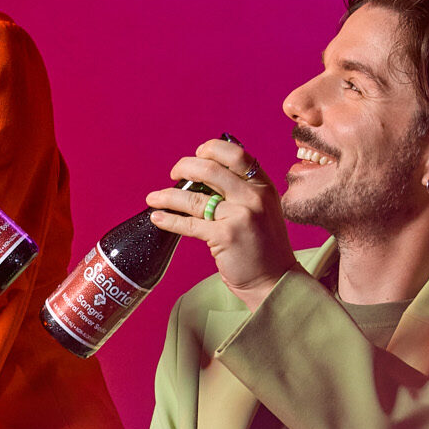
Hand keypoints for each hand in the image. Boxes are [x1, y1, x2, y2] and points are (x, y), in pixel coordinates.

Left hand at [145, 137, 296, 308]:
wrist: (275, 279)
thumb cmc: (263, 245)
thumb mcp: (263, 208)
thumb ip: (242, 189)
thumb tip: (205, 169)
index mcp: (263, 186)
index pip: (236, 154)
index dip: (211, 149)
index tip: (196, 154)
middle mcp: (253, 197)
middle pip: (210, 169)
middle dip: (184, 167)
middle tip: (174, 174)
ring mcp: (240, 216)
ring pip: (194, 197)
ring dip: (167, 195)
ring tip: (153, 198)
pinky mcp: (225, 236)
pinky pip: (188, 223)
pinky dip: (169, 219)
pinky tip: (158, 218)